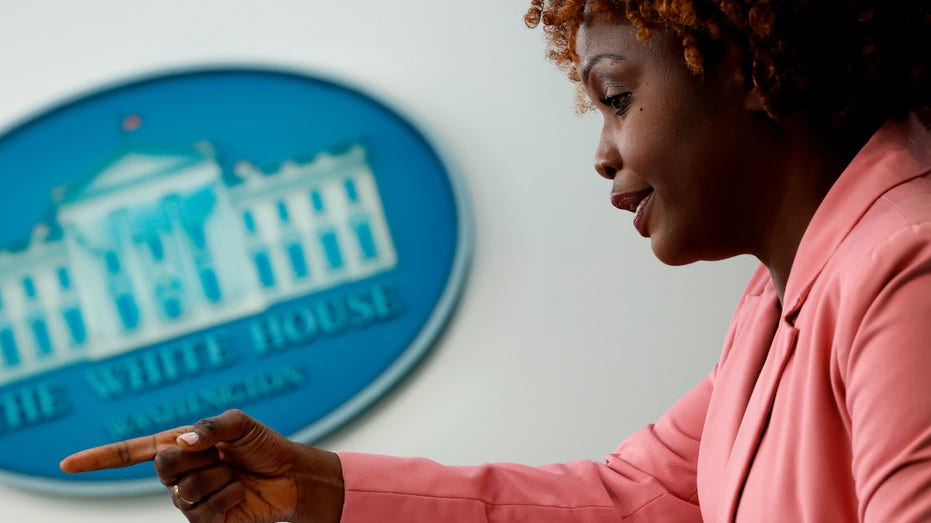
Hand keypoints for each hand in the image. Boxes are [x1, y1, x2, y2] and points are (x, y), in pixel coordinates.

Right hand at [60, 409, 343, 522]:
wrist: (292, 478)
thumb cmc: (266, 447)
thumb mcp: (241, 424)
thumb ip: (212, 426)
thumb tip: (184, 441)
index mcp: (181, 445)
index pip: (132, 452)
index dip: (99, 459)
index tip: (66, 465)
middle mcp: (179, 473)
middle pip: (162, 467)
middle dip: (194, 458)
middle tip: (220, 455)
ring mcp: (190, 499)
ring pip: (185, 490)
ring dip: (217, 479)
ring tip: (236, 476)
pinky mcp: (205, 521)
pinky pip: (201, 511)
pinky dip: (225, 498)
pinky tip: (238, 494)